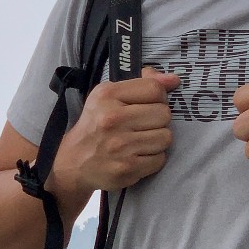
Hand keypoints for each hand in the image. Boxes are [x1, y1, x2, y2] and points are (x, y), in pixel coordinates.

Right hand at [50, 65, 179, 195]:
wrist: (74, 162)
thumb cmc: (96, 124)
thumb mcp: (110, 95)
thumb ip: (143, 83)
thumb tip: (174, 80)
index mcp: (107, 96)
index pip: (154, 89)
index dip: (159, 96)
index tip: (150, 104)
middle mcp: (112, 119)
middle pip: (164, 114)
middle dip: (158, 120)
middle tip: (143, 125)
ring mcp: (120, 146)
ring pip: (166, 137)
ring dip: (157, 140)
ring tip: (141, 140)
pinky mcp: (128, 168)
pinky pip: (160, 158)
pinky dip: (153, 158)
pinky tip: (138, 155)